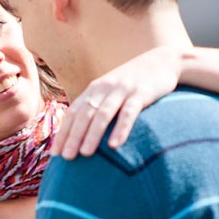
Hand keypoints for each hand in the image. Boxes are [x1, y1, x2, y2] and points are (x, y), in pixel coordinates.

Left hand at [52, 46, 186, 158]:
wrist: (162, 61)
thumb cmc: (133, 83)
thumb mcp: (111, 91)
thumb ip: (97, 106)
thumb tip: (81, 134)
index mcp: (94, 89)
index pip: (73, 113)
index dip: (63, 133)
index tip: (55, 154)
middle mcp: (105, 88)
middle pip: (84, 114)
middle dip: (73, 136)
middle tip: (66, 157)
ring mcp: (123, 90)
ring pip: (103, 114)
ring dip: (93, 134)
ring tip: (85, 154)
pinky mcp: (141, 93)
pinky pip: (129, 112)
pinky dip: (121, 128)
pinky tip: (114, 145)